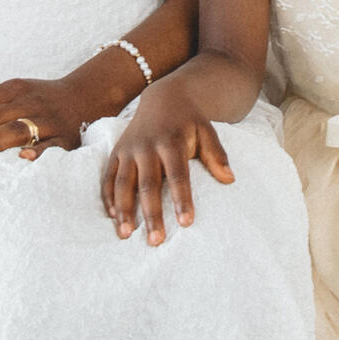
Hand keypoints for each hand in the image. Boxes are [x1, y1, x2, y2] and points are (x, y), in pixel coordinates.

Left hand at [0, 75, 95, 165]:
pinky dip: (39, 151)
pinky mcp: (66, 137)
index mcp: (5, 91)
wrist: (88, 95)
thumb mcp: (4, 94)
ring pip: (16, 129)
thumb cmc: (36, 99)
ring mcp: (44, 119)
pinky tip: (25, 158)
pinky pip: (52, 145)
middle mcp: (23, 102)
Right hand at [101, 83, 233, 245]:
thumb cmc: (189, 122)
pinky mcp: (116, 153)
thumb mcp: (207, 131)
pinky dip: (108, 197)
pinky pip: (108, 177)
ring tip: (126, 235)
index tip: (186, 223)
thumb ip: (216, 154)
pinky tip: (113, 218)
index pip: (178, 174)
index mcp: (171, 141)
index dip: (182, 198)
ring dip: (123, 209)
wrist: (163, 98)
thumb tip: (230, 179)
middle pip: (148, 184)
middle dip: (151, 213)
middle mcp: (146, 146)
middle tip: (155, 241)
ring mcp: (128, 150)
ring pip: (123, 183)